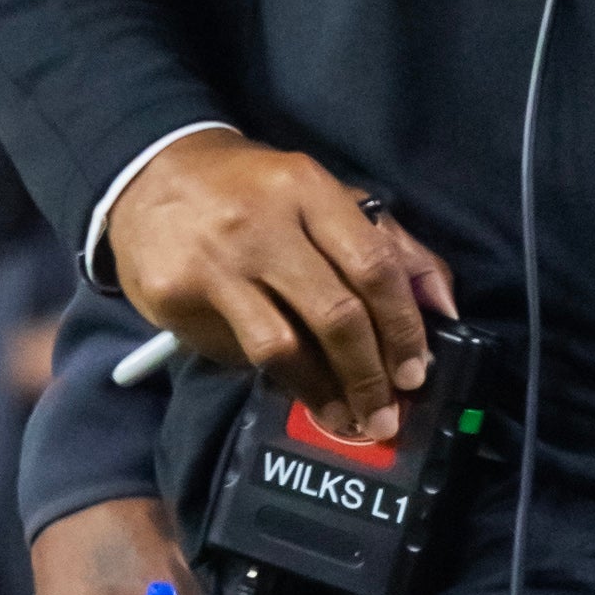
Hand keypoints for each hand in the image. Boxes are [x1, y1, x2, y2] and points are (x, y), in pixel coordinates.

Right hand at [105, 133, 455, 443]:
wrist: (151, 173)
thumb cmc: (253, 189)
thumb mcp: (321, 193)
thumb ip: (388, 242)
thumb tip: (443, 305)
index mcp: (308, 187)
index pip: (373, 265)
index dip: (403, 327)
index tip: (417, 371)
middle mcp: (263, 222)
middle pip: (335, 313)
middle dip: (370, 374)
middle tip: (386, 413)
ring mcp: (216, 261)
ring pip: (284, 347)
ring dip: (324, 394)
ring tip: (347, 421)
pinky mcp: (177, 294)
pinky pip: (237, 351)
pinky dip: (272, 377)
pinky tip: (293, 387)